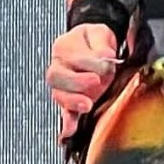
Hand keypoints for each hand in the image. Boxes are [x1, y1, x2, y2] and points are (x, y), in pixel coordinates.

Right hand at [46, 23, 122, 141]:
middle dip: (76, 82)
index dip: (90, 61)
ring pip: (58, 95)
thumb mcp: (100, 32)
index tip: (107, 62)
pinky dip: (67, 122)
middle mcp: (59, 67)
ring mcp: (63, 86)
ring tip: (87, 104)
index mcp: (64, 47)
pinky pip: (65, 112)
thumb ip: (101, 42)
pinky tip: (69, 131)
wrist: (94, 46)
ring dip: (72, 101)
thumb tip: (106, 56)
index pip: (72, 56)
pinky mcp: (71, 100)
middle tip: (95, 81)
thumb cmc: (95, 40)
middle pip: (56, 77)